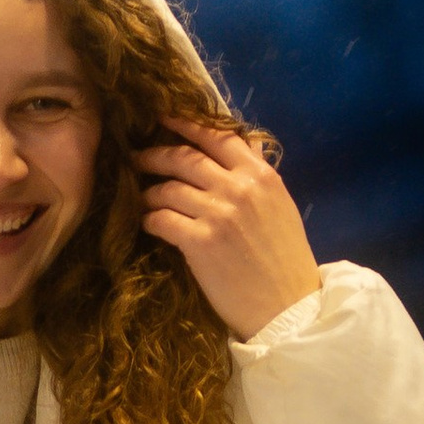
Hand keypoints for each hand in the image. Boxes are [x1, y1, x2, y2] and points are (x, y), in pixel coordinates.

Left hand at [136, 120, 322, 343]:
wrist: (287, 305)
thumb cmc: (285, 258)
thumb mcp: (279, 205)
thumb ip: (258, 174)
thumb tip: (247, 143)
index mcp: (260, 175)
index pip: (217, 136)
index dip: (185, 123)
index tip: (162, 118)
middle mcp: (239, 188)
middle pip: (184, 157)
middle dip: (155, 155)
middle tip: (136, 158)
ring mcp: (219, 214)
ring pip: (168, 189)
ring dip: (149, 193)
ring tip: (142, 199)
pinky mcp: (200, 242)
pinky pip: (162, 220)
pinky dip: (150, 220)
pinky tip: (149, 224)